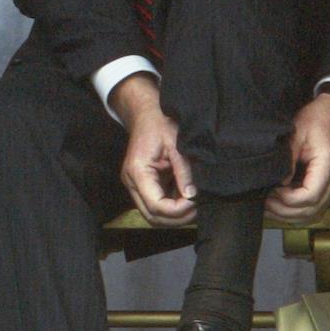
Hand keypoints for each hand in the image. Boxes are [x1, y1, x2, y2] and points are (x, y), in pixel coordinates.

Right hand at [111, 73, 196, 225]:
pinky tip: (186, 199)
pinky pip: (155, 204)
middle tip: (198, 208)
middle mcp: (131, 182)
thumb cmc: (160, 123)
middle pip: (152, 216)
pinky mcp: (141, 184)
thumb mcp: (177, 144)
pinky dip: (171, 207)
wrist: (146, 113)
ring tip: (194, 205)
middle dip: (177, 218)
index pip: (156, 205)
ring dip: (174, 216)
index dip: (178, 210)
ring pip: (152, 214)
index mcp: (138, 171)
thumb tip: (193, 196)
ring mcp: (134, 185)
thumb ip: (184, 171)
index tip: (196, 201)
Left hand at [265, 93, 329, 221]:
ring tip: (271, 209)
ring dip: (293, 215)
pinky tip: (284, 206)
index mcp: (328, 162)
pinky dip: (300, 210)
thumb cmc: (317, 117)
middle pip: (313, 208)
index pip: (311, 194)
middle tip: (266, 205)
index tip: (272, 192)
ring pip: (316, 212)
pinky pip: (317, 205)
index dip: (289, 199)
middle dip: (287, 211)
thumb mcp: (297, 131)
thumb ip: (288, 157)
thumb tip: (280, 182)